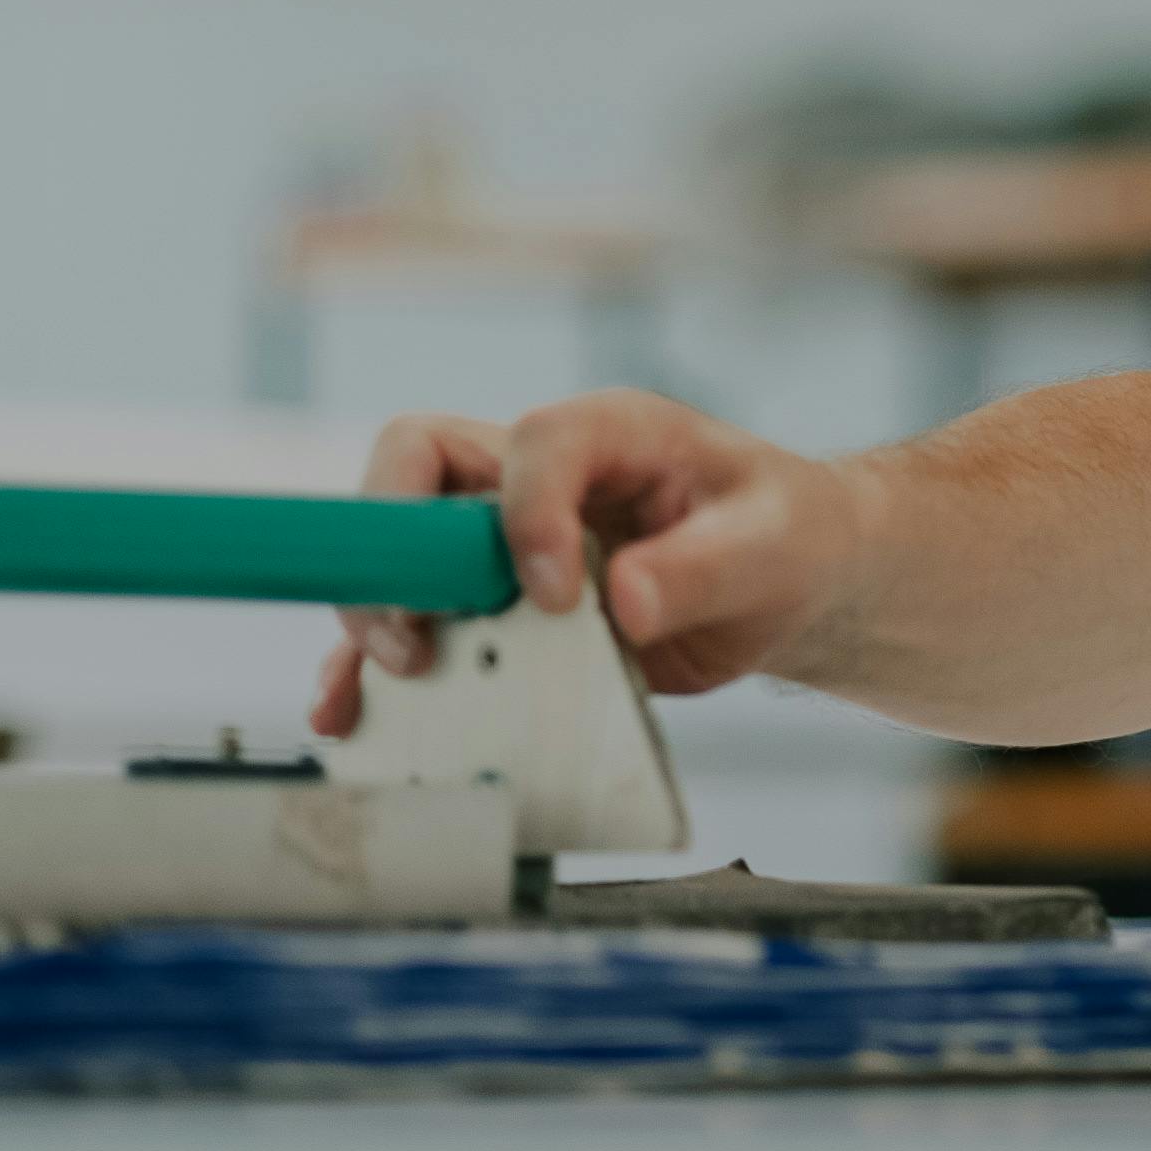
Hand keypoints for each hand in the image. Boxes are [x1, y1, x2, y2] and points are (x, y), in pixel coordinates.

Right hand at [309, 391, 867, 737]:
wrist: (791, 585)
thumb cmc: (786, 537)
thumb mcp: (770, 546)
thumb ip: (701, 569)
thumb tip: (624, 599)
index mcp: (612, 433)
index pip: (537, 440)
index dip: (528, 513)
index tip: (558, 598)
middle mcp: (538, 474)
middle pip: (418, 468)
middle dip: (399, 550)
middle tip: (423, 641)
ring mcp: (507, 539)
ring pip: (399, 550)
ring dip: (373, 616)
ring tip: (391, 682)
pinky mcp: (499, 607)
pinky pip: (420, 623)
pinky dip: (378, 670)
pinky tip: (358, 716)